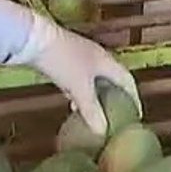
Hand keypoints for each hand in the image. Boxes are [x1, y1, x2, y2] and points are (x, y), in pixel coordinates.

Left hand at [23, 17, 140, 134]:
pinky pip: (78, 78)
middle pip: (112, 79)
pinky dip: (79, 92)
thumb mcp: (79, 89)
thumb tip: (103, 132)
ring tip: (94, 114)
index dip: (134, 97)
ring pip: (93, 79)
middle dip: (114, 97)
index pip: (128, 80)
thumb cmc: (63, 62)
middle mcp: (97, 56)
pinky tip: (71, 101)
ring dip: (95, 96)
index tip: (136, 114)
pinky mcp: (64, 57)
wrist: (34, 39)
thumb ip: (91, 110)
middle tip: (116, 115)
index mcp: (106, 61)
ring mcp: (79, 55)